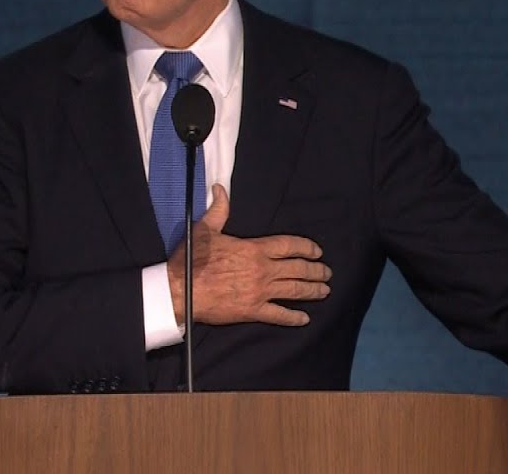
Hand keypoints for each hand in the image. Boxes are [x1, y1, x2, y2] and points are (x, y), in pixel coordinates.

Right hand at [167, 184, 331, 326]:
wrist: (181, 290)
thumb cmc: (192, 260)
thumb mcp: (205, 229)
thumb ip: (219, 210)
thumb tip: (220, 189)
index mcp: (254, 249)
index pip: (289, 246)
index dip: (307, 247)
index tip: (317, 251)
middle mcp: (263, 270)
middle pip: (298, 269)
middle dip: (316, 270)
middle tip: (326, 272)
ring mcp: (260, 292)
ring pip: (294, 291)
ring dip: (312, 290)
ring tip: (324, 290)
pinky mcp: (253, 311)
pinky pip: (279, 315)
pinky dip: (294, 318)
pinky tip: (304, 319)